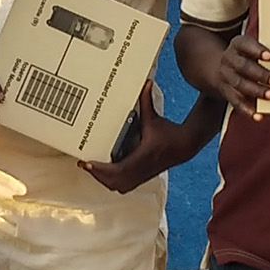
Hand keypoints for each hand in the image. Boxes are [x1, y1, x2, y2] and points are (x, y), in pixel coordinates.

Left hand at [78, 84, 195, 193]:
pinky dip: (112, 182)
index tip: (88, 163)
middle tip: (84, 165)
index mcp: (144, 155)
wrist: (184, 145)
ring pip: (119, 186)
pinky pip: (124, 186)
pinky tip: (104, 175)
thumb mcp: (154, 117)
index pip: (119, 169)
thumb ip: (146, 101)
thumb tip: (145, 83)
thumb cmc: (169, 132)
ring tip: (92, 170)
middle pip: (114, 181)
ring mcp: (143, 175)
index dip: (101, 170)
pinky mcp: (143, 177)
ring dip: (104, 181)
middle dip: (98, 175)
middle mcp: (142, 168)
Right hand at [199, 33, 269, 114]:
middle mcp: (229, 59)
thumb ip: (265, 53)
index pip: (245, 44)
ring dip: (256, 91)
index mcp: (237, 45)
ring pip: (240, 84)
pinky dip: (247, 109)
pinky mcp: (226, 92)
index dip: (257, 50)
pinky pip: (235, 101)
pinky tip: (258, 115)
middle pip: (243, 66)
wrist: (220, 67)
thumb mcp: (251, 49)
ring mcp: (226, 76)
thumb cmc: (245, 57)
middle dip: (260, 74)